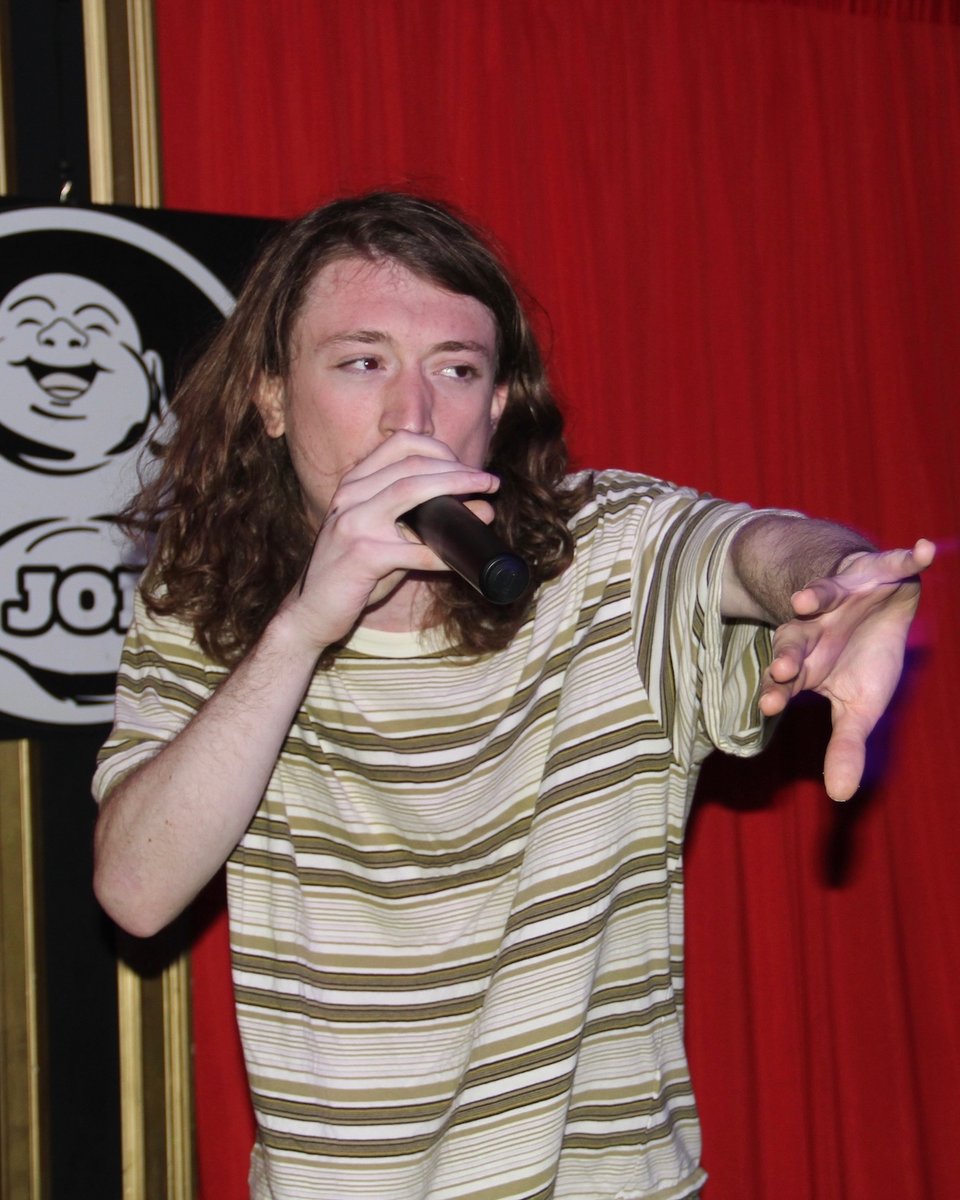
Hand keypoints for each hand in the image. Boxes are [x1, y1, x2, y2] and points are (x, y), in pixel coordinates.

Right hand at [277, 432, 499, 650]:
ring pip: (411, 490)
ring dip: (456, 489)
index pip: (400, 444)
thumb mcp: (386, 537)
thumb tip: (484, 509)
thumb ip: (425, 521)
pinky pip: (413, 549)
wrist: (311, 610)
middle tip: (489, 482)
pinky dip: (443, 553)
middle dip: (458, 470)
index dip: (440, 449)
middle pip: (412, 465)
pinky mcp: (361, 555)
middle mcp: (350, 496)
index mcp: (354, 483)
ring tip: (487, 499)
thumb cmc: (356, 573)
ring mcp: (353, 523)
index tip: (468, 467)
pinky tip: (459, 559)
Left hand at [758, 539, 934, 800]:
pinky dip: (910, 555)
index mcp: (806, 662)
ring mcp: (840, 595)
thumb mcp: (857, 706)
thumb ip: (847, 745)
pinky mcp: (873, 568)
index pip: (784, 680)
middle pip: (795, 639)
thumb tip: (840, 796)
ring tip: (807, 598)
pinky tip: (926, 550)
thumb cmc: (862, 659)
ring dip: (818, 595)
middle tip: (785, 667)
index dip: (776, 691)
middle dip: (790, 652)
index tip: (767, 708)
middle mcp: (814, 627)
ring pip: (823, 595)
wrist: (872, 602)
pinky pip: (894, 559)